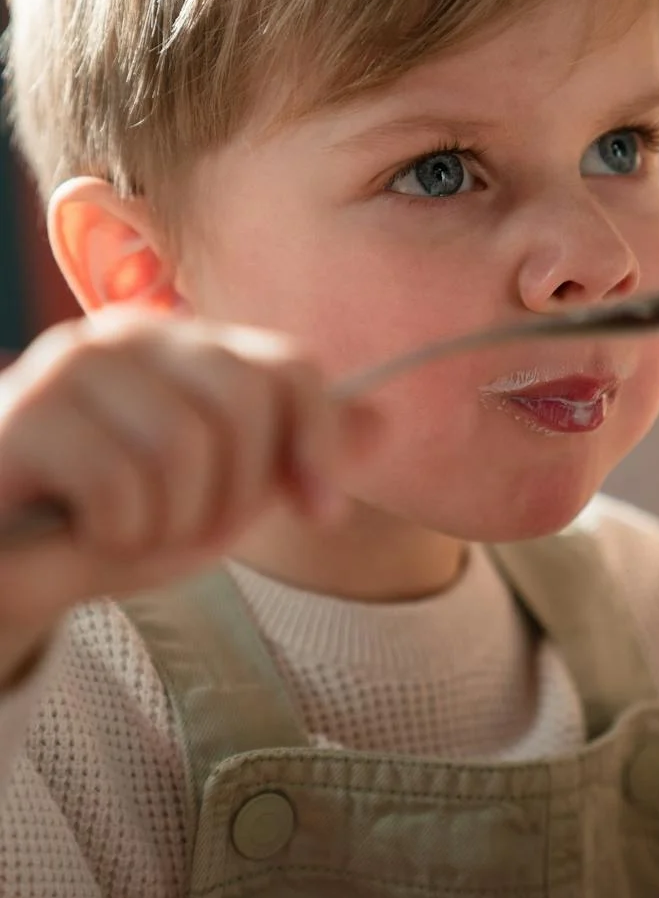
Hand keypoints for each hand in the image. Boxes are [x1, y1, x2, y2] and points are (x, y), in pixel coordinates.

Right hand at [0, 308, 339, 682]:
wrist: (6, 562)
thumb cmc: (111, 522)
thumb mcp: (221, 495)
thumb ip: (292, 456)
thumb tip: (383, 420)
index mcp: (186, 346)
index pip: (289, 368)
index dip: (318, 442)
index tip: (322, 511)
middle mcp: (132, 335)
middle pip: (246, 403)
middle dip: (234, 494)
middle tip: (185, 528)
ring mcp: (73, 367)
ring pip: (184, 449)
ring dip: (168, 525)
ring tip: (128, 530)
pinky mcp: (25, 415)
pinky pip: (119, 485)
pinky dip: (115, 535)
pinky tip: (83, 530)